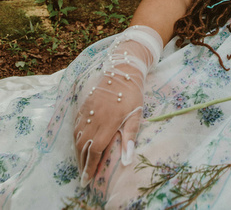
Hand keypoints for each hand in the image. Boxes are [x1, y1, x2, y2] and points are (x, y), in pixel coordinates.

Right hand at [73, 25, 162, 185]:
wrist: (122, 69)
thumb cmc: (132, 93)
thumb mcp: (136, 114)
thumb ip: (130, 137)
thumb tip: (127, 159)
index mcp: (108, 122)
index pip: (95, 150)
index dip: (90, 166)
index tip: (88, 179)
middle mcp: (94, 118)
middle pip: (83, 146)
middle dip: (82, 163)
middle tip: (83, 177)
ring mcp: (87, 111)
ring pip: (77, 137)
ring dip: (77, 153)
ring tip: (80, 165)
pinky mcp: (84, 105)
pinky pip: (75, 126)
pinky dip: (75, 138)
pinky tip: (78, 145)